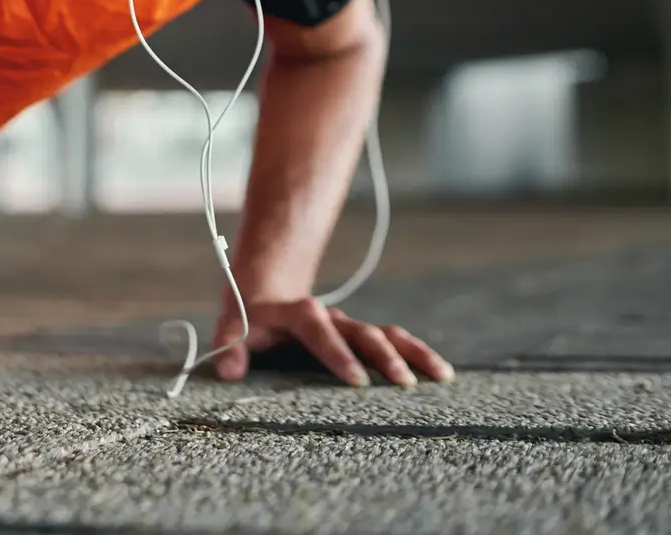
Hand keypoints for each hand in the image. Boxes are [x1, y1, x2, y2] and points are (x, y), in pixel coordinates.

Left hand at [209, 296, 454, 387]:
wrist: (266, 287)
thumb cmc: (248, 314)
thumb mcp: (232, 323)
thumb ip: (229, 345)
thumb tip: (229, 372)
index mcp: (298, 314)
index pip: (319, 330)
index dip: (338, 354)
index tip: (358, 381)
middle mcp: (330, 317)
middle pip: (362, 332)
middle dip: (384, 357)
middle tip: (404, 383)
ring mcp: (349, 326)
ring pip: (386, 334)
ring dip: (413, 352)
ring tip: (441, 375)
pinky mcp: (360, 335)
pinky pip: (393, 341)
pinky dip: (417, 353)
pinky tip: (441, 372)